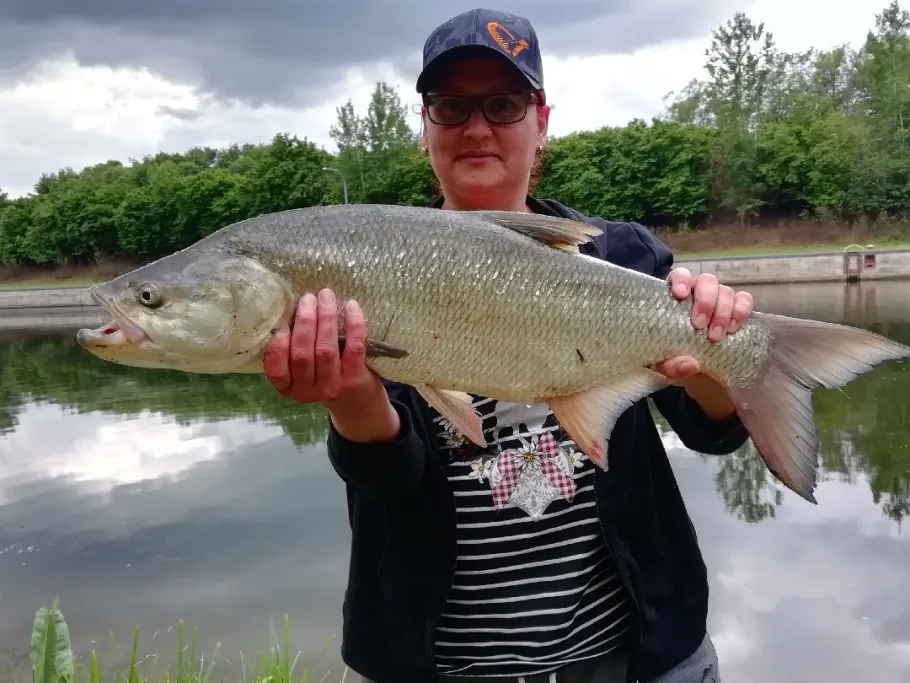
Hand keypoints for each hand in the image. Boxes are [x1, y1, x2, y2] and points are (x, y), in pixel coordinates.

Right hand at [263, 288, 399, 440]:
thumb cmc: (319, 375)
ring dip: (325, 318)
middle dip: (304, 322)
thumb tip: (289, 309)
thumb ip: (290, 349)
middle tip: (307, 299)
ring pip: (326, 350)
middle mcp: (307, 391)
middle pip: (303, 354)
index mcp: (287, 388)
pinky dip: (353, 325)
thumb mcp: (298, 370)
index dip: (278, 345)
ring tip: (325, 296)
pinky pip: (354, 348)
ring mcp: (332, 386)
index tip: (283, 322)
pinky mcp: (355, 379)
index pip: (276, 370)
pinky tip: (350, 306)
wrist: (354, 400)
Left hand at [653, 268, 752, 385]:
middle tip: (699, 326)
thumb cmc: (674, 357)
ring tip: (716, 337)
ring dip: (723, 312)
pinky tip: (734, 328)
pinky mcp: (737, 308)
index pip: (679, 275)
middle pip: (707, 281)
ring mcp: (719, 298)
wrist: (696, 368)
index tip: (681, 295)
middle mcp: (698, 292)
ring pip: (725, 291)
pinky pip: (744, 299)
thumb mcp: (664, 365)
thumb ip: (671, 366)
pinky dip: (741, 310)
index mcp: (675, 296)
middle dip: (706, 302)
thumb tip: (691, 364)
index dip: (682, 279)